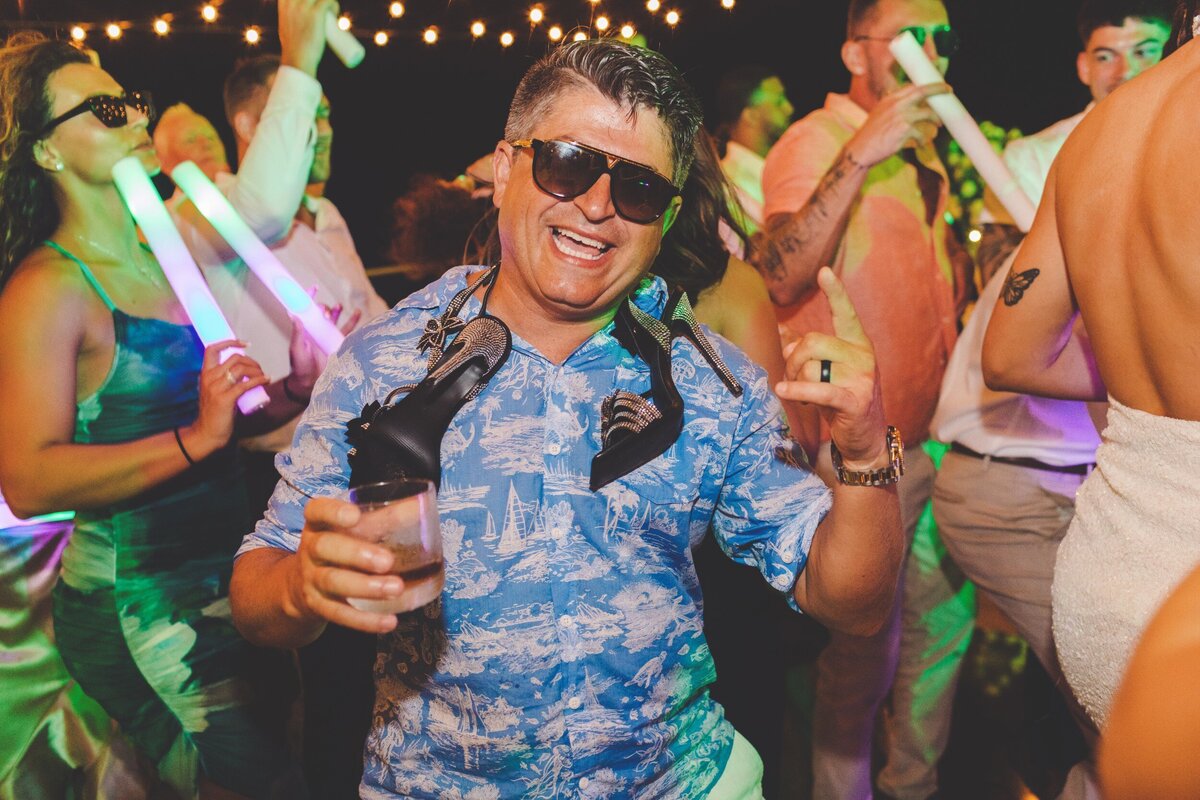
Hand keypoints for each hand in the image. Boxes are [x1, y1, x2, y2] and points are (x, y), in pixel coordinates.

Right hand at [185, 340, 269, 457]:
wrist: (207, 432)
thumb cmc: (214, 412)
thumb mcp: (215, 390)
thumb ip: (225, 379)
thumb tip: (245, 370)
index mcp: (205, 373)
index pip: (212, 349)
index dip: (229, 342)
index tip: (245, 344)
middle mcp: (209, 378)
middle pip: (234, 358)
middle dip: (251, 361)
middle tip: (259, 369)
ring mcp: (216, 388)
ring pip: (241, 369)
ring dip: (257, 370)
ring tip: (263, 376)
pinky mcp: (225, 399)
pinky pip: (245, 384)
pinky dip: (259, 380)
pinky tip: (266, 381)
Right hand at [279, 0, 339, 75]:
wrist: (297, 60)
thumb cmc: (293, 47)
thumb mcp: (284, 26)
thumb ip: (288, 18)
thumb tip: (293, 20)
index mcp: (284, 3)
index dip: (310, 0)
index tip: (314, 5)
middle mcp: (292, 1)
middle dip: (318, 1)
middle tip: (325, 10)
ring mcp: (304, 6)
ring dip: (328, 2)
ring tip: (332, 14)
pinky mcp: (316, 13)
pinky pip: (329, 0)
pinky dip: (334, 4)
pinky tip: (335, 13)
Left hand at [284, 306, 359, 401]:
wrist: (309, 382)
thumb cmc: (299, 367)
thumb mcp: (296, 349)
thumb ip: (297, 333)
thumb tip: (295, 315)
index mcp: (304, 329)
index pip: (305, 309)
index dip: (308, 297)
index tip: (314, 288)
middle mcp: (315, 330)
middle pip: (321, 312)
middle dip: (324, 308)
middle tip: (325, 313)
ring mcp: (326, 336)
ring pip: (333, 319)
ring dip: (337, 311)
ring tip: (339, 306)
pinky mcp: (337, 342)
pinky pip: (347, 330)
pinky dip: (353, 321)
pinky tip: (357, 313)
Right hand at [285, 497, 401, 632]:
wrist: (300, 587)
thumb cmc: (340, 548)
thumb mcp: (353, 530)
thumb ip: (384, 519)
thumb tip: (421, 507)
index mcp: (319, 524)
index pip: (317, 511)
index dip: (332, 512)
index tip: (354, 515)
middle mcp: (311, 549)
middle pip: (325, 547)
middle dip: (356, 554)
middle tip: (387, 561)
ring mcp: (311, 579)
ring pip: (333, 581)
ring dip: (366, 587)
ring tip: (396, 588)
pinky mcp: (318, 606)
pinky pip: (339, 614)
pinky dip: (364, 620)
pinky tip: (389, 621)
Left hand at [776, 268, 887, 465]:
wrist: (865, 438)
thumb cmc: (841, 399)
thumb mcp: (826, 371)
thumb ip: (807, 350)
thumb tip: (782, 330)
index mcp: (857, 343)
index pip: (845, 313)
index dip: (835, 292)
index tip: (824, 271)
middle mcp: (863, 356)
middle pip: (813, 342)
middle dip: (793, 359)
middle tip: (791, 377)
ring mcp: (861, 378)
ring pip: (810, 367)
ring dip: (796, 382)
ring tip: (801, 395)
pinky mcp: (855, 401)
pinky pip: (818, 389)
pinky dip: (798, 390)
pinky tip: (783, 390)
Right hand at [845, 82, 949, 166]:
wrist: (860, 151)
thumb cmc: (870, 136)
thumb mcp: (879, 115)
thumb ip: (892, 108)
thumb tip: (909, 106)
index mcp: (890, 99)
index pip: (912, 86)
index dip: (927, 85)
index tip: (936, 86)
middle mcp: (896, 104)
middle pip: (923, 91)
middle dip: (938, 89)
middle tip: (949, 90)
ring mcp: (900, 116)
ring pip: (928, 113)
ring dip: (936, 119)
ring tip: (938, 126)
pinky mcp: (903, 130)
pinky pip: (922, 133)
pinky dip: (924, 139)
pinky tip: (921, 144)